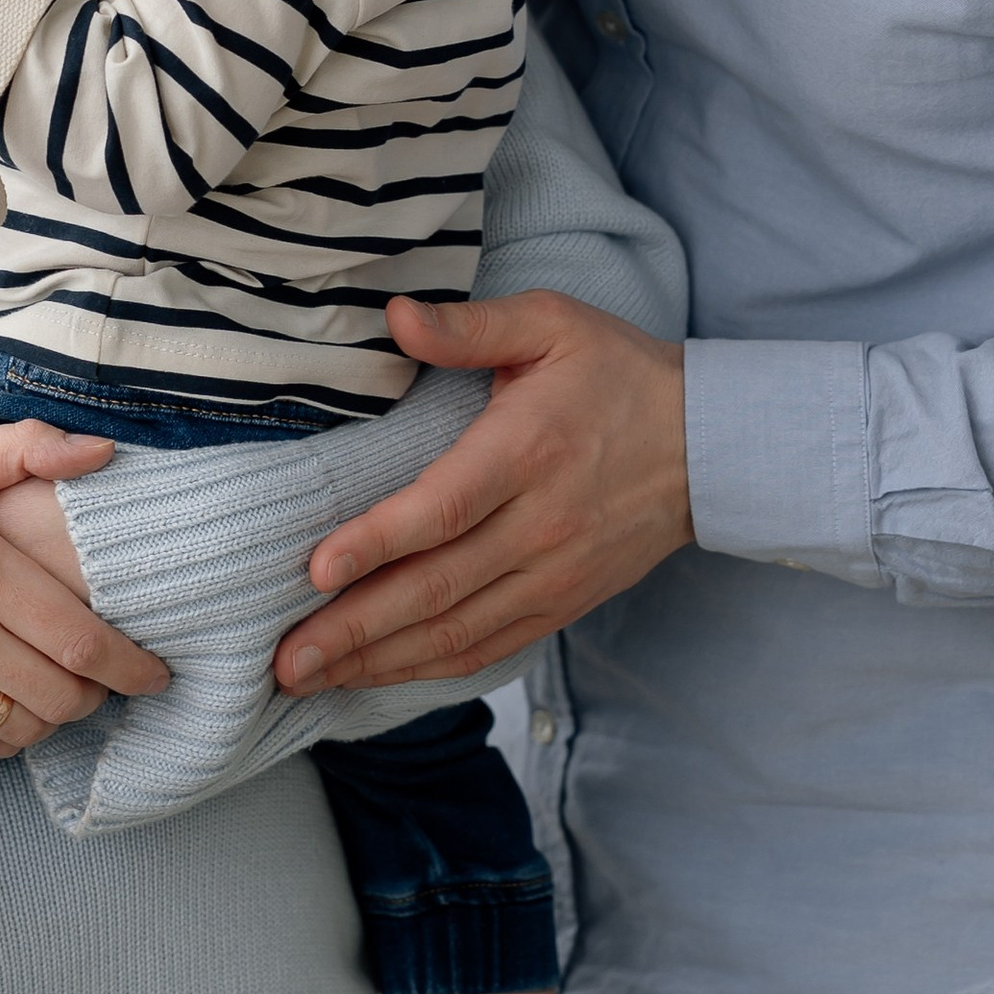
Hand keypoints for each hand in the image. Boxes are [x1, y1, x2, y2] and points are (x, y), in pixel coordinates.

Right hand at [0, 414, 162, 769]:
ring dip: (48, 719)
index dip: (131, 665)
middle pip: (59, 694)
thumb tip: (104, 451)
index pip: (82, 638)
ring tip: (57, 696)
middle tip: (107, 684)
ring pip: (15, 728)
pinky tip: (2, 709)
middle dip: (96, 696)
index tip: (158, 672)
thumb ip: (27, 449)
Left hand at [273, 292, 690, 694]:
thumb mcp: (551, 323)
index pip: (444, 509)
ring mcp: (553, 575)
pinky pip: (489, 648)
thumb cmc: (617, 374)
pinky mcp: (562, 604)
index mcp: (527, 452)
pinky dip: (428, 669)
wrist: (710, 445)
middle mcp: (540, 526)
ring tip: (306, 677)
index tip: (316, 569)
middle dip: (354, 629)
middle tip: (284, 659)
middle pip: (438, 589)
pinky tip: (375, 675)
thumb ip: (470, 326)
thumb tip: (393, 316)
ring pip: (456, 632)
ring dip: (378, 660)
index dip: (377, 543)